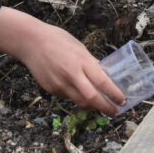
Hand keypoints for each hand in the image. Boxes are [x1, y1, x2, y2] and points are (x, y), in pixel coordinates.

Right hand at [0, 7, 124, 115]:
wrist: (30, 42)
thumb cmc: (57, 39)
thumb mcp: (79, 47)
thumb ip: (91, 62)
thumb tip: (104, 74)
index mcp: (81, 61)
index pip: (102, 82)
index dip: (114, 94)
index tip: (123, 100)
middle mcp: (71, 75)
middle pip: (92, 99)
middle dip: (107, 108)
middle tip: (115, 112)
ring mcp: (59, 84)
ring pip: (80, 102)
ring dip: (93, 106)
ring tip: (101, 106)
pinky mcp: (51, 89)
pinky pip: (68, 97)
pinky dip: (77, 97)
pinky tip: (80, 94)